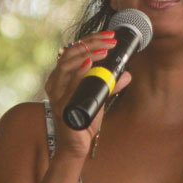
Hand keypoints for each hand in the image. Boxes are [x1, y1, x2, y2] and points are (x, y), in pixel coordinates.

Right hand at [45, 31, 131, 157]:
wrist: (76, 146)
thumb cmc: (84, 120)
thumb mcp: (99, 97)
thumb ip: (109, 84)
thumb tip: (127, 73)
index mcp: (61, 76)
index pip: (74, 49)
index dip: (91, 39)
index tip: (110, 35)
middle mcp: (55, 82)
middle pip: (69, 53)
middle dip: (91, 43)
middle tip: (111, 41)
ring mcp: (56, 95)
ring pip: (66, 66)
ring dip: (87, 54)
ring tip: (104, 51)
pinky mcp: (61, 106)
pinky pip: (68, 87)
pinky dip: (79, 73)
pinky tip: (89, 65)